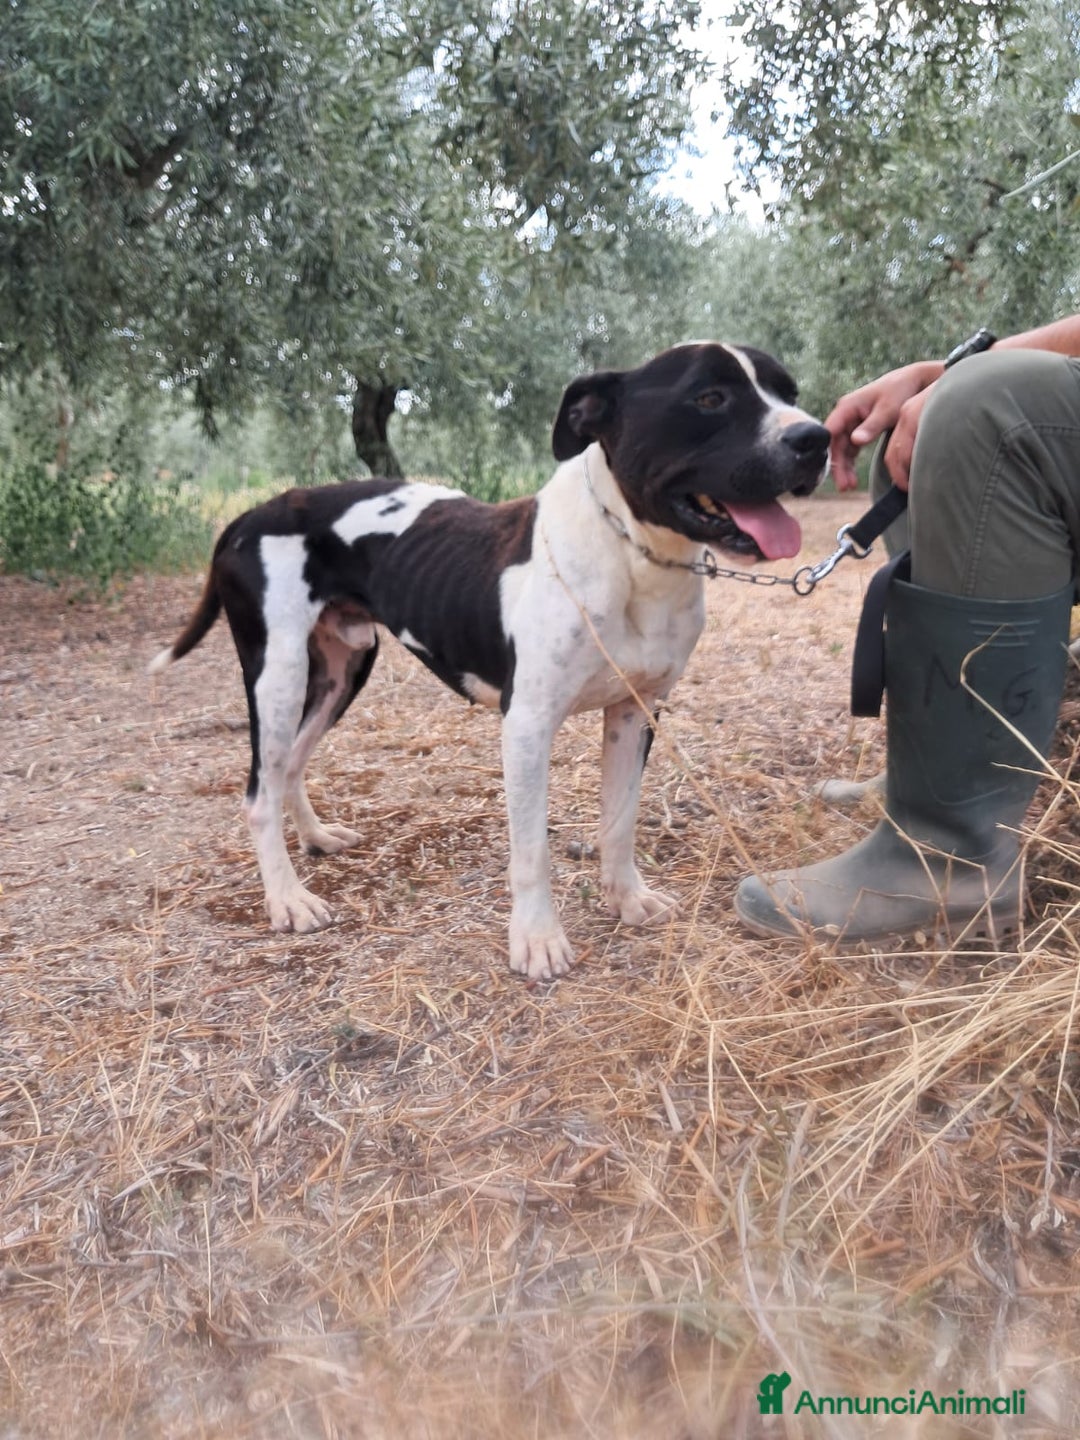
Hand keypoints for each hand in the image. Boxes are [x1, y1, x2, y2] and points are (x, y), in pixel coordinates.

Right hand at [825, 360, 943, 491]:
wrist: (914, 381)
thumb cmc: (900, 391)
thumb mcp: (888, 409)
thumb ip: (872, 426)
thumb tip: (856, 441)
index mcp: (847, 406)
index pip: (830, 431)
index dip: (828, 451)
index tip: (833, 470)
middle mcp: (846, 414)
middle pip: (835, 444)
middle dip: (838, 465)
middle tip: (844, 486)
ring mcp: (852, 422)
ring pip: (842, 449)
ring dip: (844, 467)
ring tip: (849, 486)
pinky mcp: (860, 429)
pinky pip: (851, 449)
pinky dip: (851, 463)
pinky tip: (853, 478)